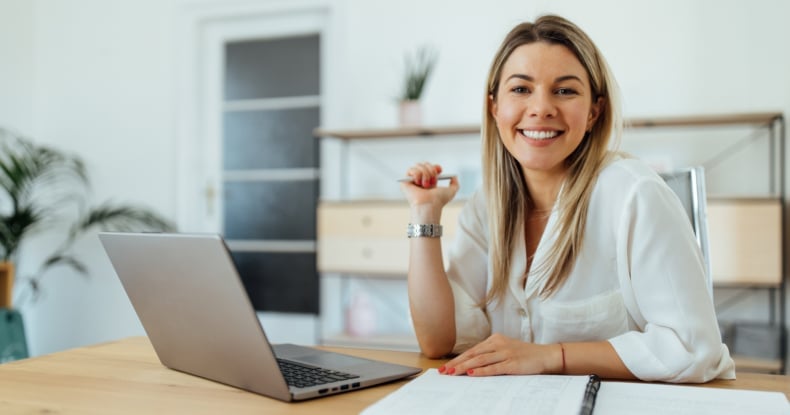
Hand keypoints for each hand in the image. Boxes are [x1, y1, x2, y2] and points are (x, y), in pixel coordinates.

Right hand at [399, 162, 458, 209]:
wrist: (430, 204)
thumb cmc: (439, 200)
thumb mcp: (451, 192)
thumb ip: (455, 184)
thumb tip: (454, 176)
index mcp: (429, 181)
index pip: (430, 167)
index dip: (435, 167)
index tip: (440, 171)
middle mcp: (420, 180)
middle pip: (425, 164)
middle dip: (431, 171)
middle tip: (433, 181)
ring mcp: (412, 180)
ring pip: (418, 165)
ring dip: (425, 174)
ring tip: (425, 185)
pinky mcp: (405, 181)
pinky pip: (411, 169)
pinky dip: (417, 175)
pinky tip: (418, 183)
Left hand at [439, 333, 560, 375]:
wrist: (545, 355)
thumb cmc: (524, 355)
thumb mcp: (505, 350)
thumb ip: (490, 354)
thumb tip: (471, 365)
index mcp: (495, 340)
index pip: (472, 350)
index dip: (458, 359)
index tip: (445, 366)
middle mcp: (498, 344)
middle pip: (473, 354)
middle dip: (457, 363)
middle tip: (444, 371)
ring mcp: (505, 353)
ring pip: (480, 360)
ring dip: (464, 367)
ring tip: (453, 373)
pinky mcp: (512, 363)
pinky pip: (493, 367)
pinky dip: (481, 371)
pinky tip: (471, 374)